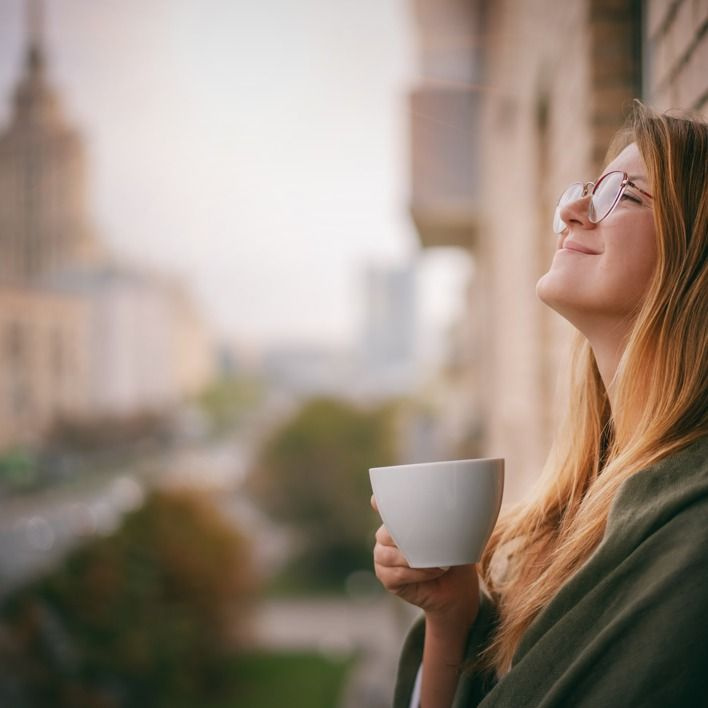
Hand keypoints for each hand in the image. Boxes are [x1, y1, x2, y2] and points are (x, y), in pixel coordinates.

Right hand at [371, 495, 479, 627]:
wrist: (457, 589)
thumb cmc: (454, 557)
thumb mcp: (453, 534)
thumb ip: (443, 520)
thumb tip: (449, 506)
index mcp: (400, 522)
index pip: (382, 506)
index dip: (378, 502)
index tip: (378, 501)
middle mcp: (387, 538)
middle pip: (384, 532)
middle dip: (405, 536)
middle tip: (428, 542)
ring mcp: (384, 558)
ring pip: (386, 554)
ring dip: (411, 558)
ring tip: (437, 562)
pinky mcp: (387, 578)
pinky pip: (395, 573)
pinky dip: (415, 573)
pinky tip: (432, 572)